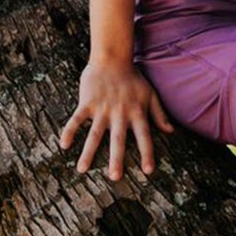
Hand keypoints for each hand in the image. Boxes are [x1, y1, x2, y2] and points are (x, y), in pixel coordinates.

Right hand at [59, 59, 173, 179]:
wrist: (113, 57)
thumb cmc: (133, 78)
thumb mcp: (151, 94)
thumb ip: (160, 114)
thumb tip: (171, 131)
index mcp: (136, 112)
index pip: (144, 136)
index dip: (147, 153)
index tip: (148, 171)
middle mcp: (120, 113)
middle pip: (118, 139)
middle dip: (116, 159)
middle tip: (114, 178)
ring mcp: (102, 108)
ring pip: (94, 134)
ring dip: (88, 152)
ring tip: (82, 170)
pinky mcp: (87, 103)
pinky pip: (76, 119)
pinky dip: (70, 131)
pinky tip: (64, 145)